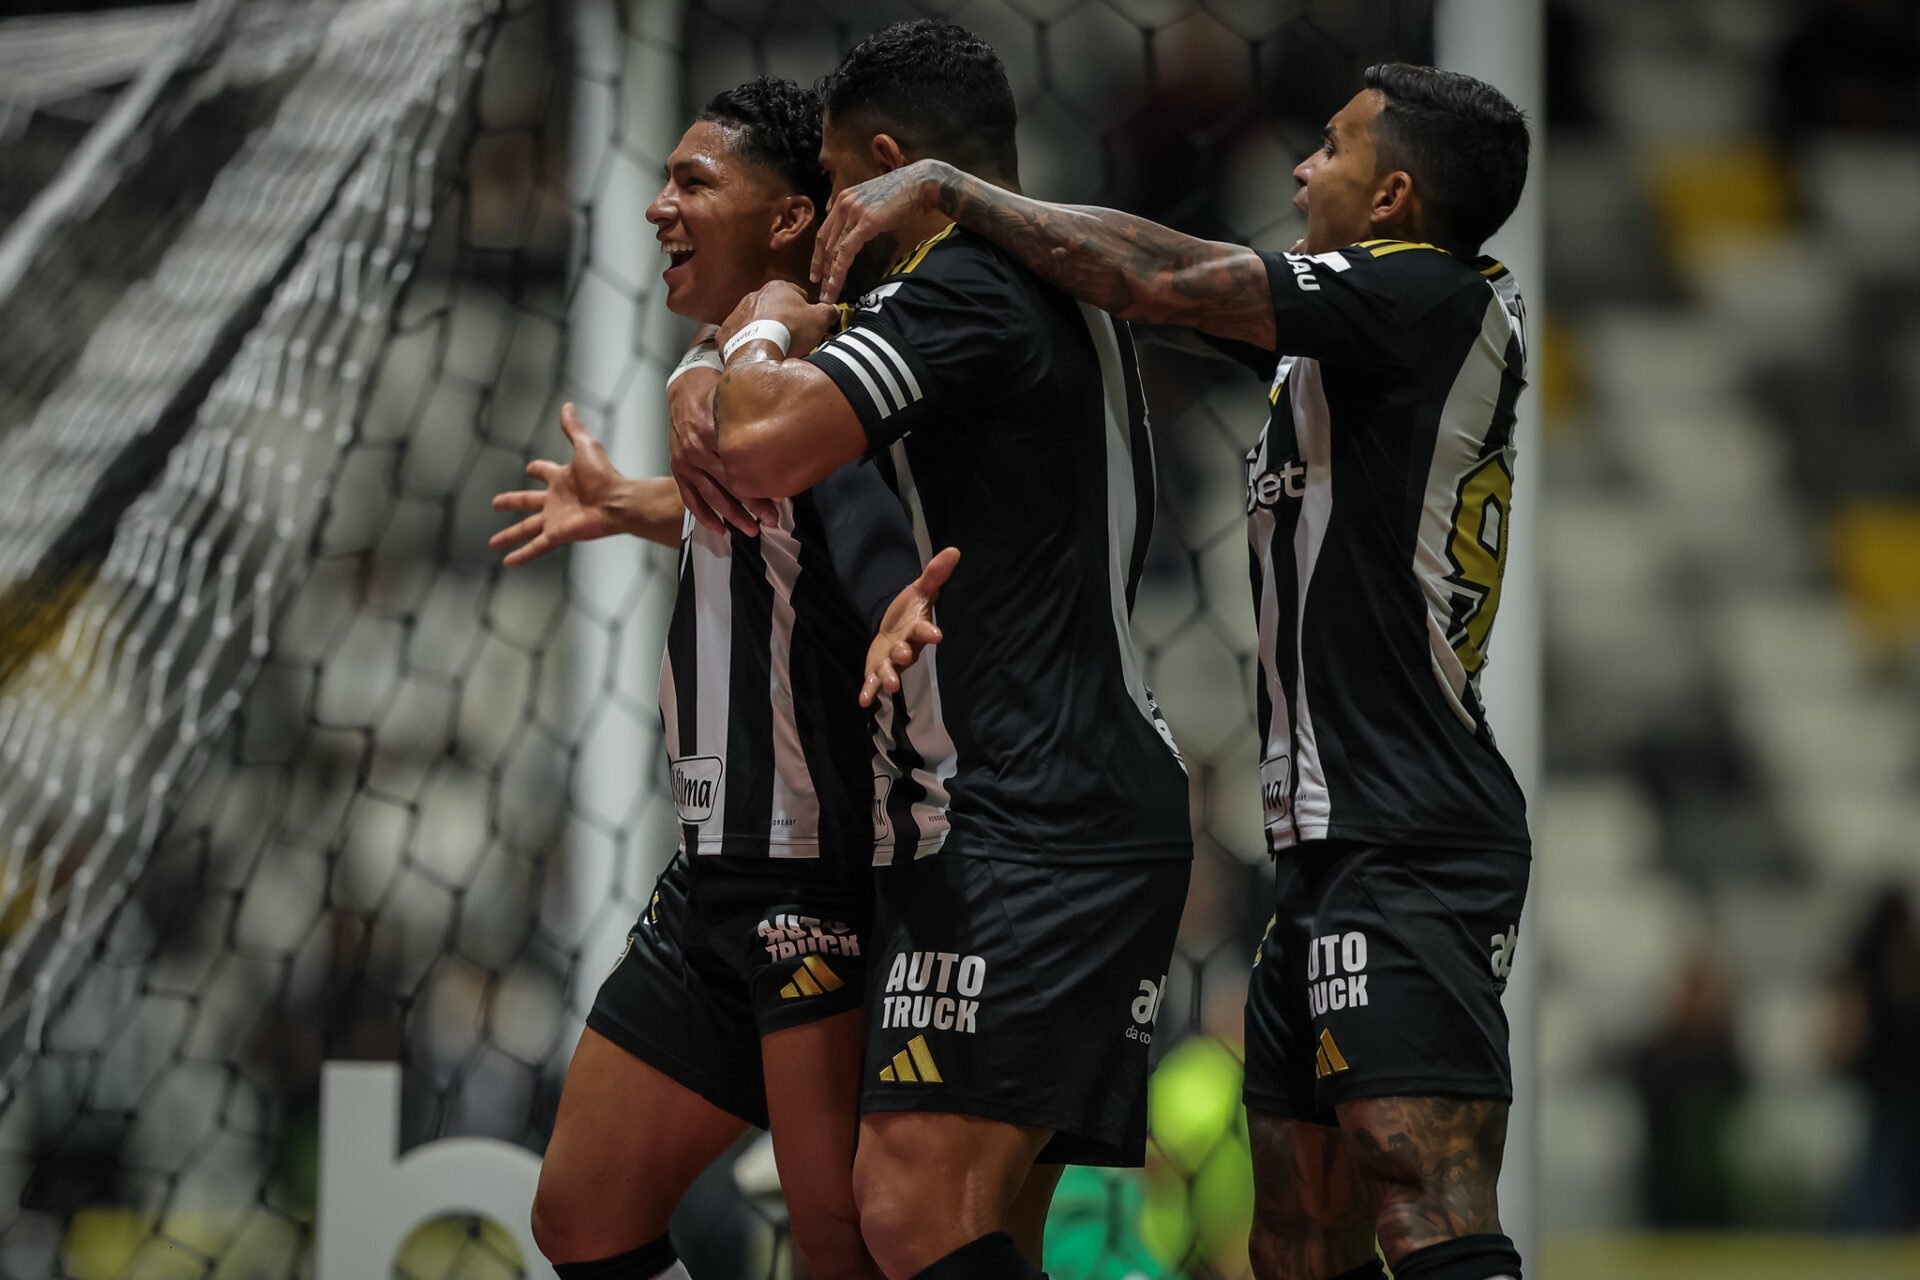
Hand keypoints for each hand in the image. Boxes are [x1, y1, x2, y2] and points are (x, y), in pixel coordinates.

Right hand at [490, 402, 620, 566]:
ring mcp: (555, 519)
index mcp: (562, 479)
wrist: (617, 501)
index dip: (537, 469)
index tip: (530, 468)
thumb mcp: (586, 446)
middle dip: (512, 501)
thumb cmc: (605, 475)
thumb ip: (573, 428)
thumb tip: (567, 405)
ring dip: (509, 535)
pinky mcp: (557, 534)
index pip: (544, 472)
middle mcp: (556, 500)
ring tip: (492, 543)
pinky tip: (507, 563)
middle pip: (527, 501)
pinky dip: (521, 555)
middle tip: (495, 503)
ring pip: (526, 528)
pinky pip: (535, 546)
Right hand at [667, 363, 775, 536]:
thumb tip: (782, 441)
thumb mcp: (733, 400)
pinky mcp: (677, 469)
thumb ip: (750, 422)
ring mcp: (685, 462)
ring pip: (711, 497)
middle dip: (752, 506)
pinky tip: (719, 530)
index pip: (739, 468)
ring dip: (732, 516)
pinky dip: (704, 516)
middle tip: (772, 521)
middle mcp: (696, 450)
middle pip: (729, 485)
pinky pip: (690, 498)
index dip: (760, 486)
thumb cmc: (714, 391)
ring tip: (752, 531)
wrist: (683, 386)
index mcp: (711, 432)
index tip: (780, 499)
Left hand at [715, 280, 837, 357]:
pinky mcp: (726, 333)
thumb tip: (834, 309)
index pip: (796, 294)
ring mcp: (737, 313)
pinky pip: (739, 337)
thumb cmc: (790, 330)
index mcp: (777, 287)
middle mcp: (754, 295)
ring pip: (755, 321)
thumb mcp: (819, 319)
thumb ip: (828, 311)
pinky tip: (757, 354)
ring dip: (764, 331)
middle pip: (774, 307)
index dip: (805, 309)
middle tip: (793, 338)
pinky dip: (747, 344)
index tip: (808, 323)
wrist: (759, 351)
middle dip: (783, 320)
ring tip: (775, 349)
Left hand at [812, 159, 947, 303]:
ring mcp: (853, 213)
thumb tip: (856, 232)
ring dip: (828, 275)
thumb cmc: (903, 195)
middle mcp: (843, 205)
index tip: (817, 273)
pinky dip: (839, 270)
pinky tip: (836, 283)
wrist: (920, 183)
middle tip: (820, 290)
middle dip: (821, 269)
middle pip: (825, 243)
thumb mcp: (873, 203)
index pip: (825, 232)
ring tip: (827, 295)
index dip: (819, 255)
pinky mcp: (866, 222)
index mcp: (843, 200)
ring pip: (834, 250)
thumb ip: (860, 216)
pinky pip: (846, 251)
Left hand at [860, 547, 958, 706]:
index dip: (929, 632)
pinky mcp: (878, 669)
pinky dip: (869, 690)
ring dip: (890, 678)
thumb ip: (934, 574)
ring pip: (892, 671)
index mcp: (917, 629)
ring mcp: (892, 661)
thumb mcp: (919, 589)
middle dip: (905, 655)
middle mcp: (907, 648)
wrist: (893, 626)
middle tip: (903, 655)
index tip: (937, 636)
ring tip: (890, 686)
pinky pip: (874, 681)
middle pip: (907, 652)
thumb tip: (954, 550)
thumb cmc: (909, 610)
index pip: (925, 630)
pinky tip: (863, 700)